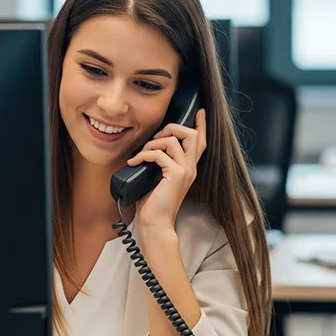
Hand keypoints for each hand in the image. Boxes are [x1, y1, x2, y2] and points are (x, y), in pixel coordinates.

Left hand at [126, 108, 206, 230]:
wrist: (155, 223)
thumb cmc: (153, 204)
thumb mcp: (156, 178)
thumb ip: (159, 163)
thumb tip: (146, 149)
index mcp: (187, 168)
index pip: (200, 142)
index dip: (201, 125)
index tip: (200, 112)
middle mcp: (190, 168)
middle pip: (191, 135)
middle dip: (171, 128)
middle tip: (155, 137)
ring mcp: (185, 171)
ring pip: (173, 140)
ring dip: (153, 143)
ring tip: (141, 155)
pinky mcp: (176, 175)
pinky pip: (159, 154)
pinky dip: (144, 155)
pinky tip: (134, 163)